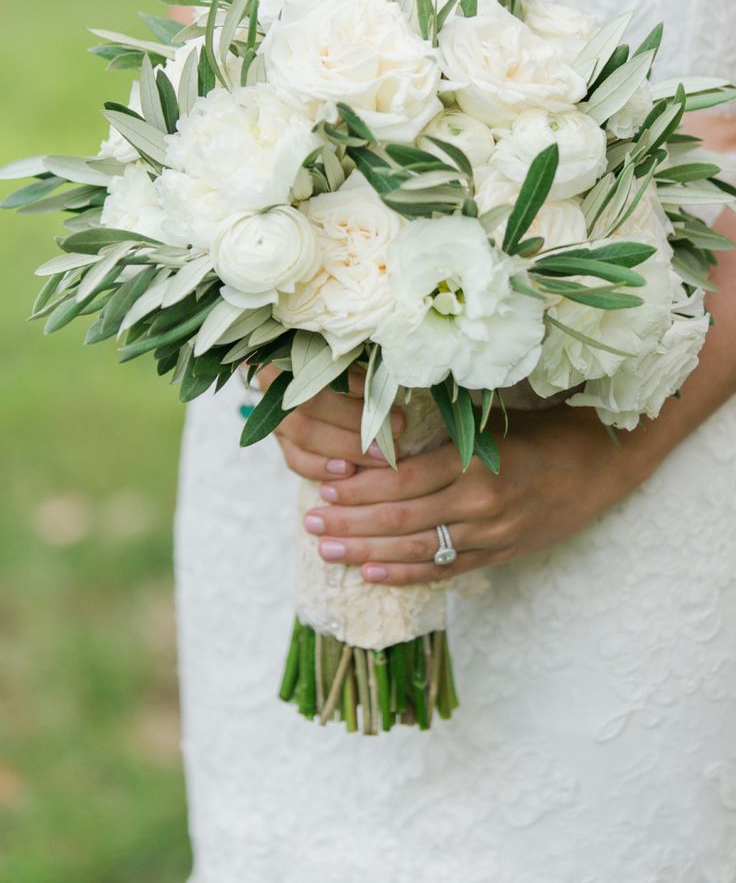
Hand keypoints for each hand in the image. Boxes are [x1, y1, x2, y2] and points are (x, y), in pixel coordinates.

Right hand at [255, 364, 404, 483]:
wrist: (317, 379)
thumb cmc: (342, 361)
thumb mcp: (348, 353)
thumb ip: (360, 361)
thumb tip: (390, 374)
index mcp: (289, 353)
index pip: (318, 368)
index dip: (351, 383)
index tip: (383, 394)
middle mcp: (274, 384)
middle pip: (312, 404)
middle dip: (357, 420)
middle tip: (399, 428)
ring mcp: (276, 414)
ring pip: (305, 435)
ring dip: (347, 447)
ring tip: (382, 455)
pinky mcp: (282, 441)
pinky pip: (295, 459)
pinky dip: (322, 468)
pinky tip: (348, 471)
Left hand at [302, 405, 651, 584]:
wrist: (603, 464)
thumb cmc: (544, 430)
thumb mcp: (494, 422)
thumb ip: (445, 434)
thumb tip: (382, 433)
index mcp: (476, 462)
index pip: (403, 481)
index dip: (360, 489)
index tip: (324, 489)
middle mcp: (480, 504)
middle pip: (401, 518)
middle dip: (350, 523)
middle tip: (310, 524)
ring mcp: (490, 536)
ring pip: (417, 549)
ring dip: (367, 552)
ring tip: (327, 551)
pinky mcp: (499, 555)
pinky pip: (445, 569)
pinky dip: (407, 574)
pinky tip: (372, 575)